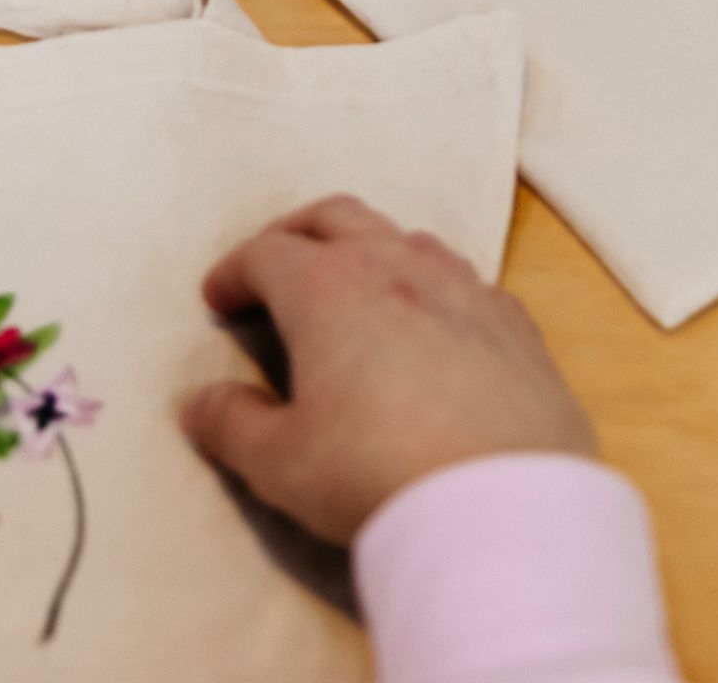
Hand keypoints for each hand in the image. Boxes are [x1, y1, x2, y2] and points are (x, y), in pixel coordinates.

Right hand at [184, 196, 596, 548]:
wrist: (501, 499)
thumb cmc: (375, 473)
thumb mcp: (280, 462)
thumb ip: (233, 425)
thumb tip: (202, 401)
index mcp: (329, 288)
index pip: (268, 253)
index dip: (235, 272)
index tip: (218, 300)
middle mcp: (400, 267)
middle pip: (338, 217)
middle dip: (296, 233)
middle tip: (272, 269)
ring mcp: (466, 288)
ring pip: (407, 240)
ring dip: (369, 253)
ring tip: (352, 296)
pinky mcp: (516, 323)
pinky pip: (465, 283)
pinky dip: (431, 292)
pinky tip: (430, 332)